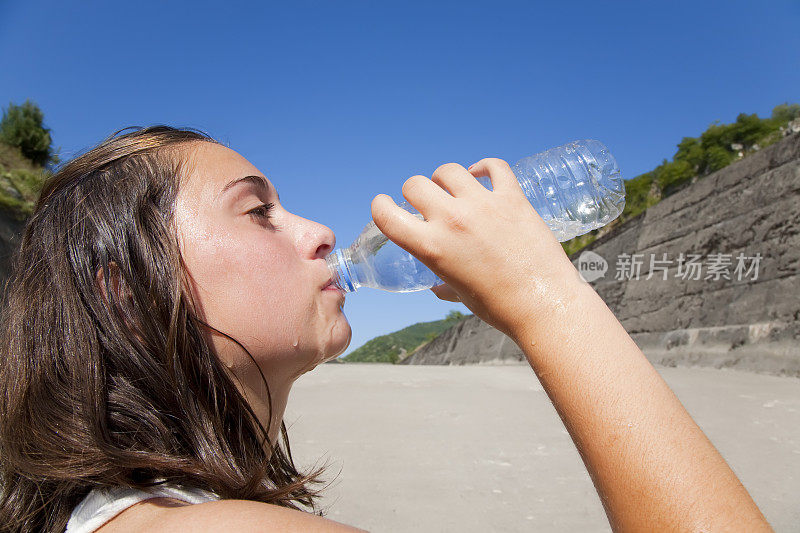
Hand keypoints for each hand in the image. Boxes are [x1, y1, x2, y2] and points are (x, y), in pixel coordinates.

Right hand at [371, 158, 582, 337]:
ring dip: (445, 178)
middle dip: (415, 192)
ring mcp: (483, 205)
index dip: (381, 207)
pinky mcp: (512, 198)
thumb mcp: (460, 295)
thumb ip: (444, 284)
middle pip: (415, 184)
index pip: (387, 215)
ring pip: (449, 170)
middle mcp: (452, 220)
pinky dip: (485, 167)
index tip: (386, 206)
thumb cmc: (499, 306)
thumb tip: (438, 287)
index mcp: (431, 247)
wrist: (543, 305)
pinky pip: (494, 166)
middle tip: (425, 202)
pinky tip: (481, 174)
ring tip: (453, 189)